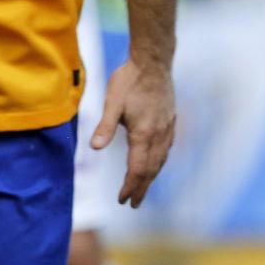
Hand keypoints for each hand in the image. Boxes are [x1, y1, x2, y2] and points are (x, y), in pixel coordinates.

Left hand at [91, 58, 176, 207]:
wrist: (153, 61)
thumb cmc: (129, 80)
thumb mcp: (112, 102)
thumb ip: (105, 126)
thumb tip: (94, 148)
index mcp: (144, 133)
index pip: (137, 168)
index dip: (130, 186)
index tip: (122, 200)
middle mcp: (159, 133)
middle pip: (152, 168)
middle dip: (142, 187)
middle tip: (134, 203)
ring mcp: (167, 126)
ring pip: (161, 159)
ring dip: (152, 176)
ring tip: (144, 188)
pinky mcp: (170, 119)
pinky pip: (167, 147)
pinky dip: (160, 161)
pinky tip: (157, 161)